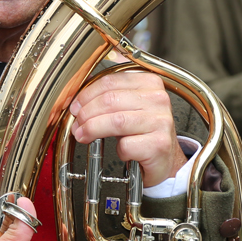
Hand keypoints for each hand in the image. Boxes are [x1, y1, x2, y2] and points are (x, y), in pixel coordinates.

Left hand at [68, 59, 182, 187]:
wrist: (165, 159)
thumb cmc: (144, 133)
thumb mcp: (128, 107)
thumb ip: (108, 96)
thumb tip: (77, 96)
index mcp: (150, 83)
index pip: (111, 81)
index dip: (87, 94)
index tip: (76, 106)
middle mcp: (158, 99)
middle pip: (110, 100)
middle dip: (86, 113)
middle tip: (77, 124)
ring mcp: (160, 121)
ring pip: (116, 121)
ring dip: (93, 130)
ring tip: (84, 135)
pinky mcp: (159, 144)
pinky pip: (126, 145)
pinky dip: (118, 150)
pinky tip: (121, 152)